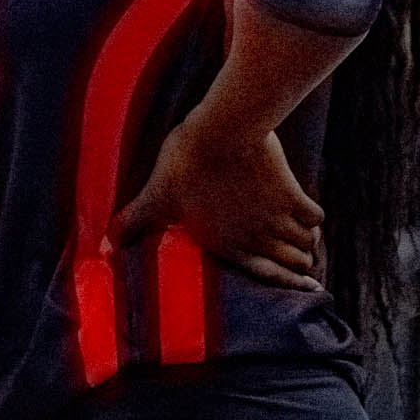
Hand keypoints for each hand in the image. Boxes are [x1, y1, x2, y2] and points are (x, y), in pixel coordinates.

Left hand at [112, 115, 324, 291]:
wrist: (221, 131)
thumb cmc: (186, 163)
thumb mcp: (156, 195)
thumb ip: (134, 222)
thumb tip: (104, 245)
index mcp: (228, 245)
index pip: (266, 275)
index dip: (287, 284)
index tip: (306, 288)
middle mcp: (257, 237)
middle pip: (292, 261)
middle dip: (299, 266)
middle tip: (306, 269)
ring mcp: (276, 216)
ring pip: (306, 242)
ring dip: (309, 245)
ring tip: (310, 246)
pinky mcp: (291, 191)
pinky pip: (315, 216)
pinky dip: (316, 220)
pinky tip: (313, 218)